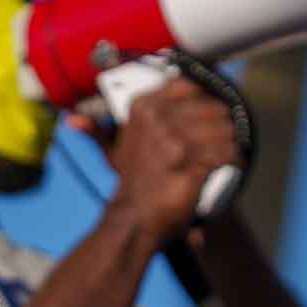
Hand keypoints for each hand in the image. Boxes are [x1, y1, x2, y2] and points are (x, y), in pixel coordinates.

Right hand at [83, 78, 238, 243]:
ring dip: (231, 145)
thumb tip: (73, 121)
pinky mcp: (192, 162)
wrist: (133, 220)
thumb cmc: (132, 184)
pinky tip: (229, 168)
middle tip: (219, 142)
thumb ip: (98, 130)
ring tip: (224, 156)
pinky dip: (234, 163)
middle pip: (215, 108)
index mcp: (143, 108)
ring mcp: (175, 140)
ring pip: (226, 131)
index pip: (190, 85)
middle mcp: (158, 119)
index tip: (206, 116)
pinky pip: (228, 154)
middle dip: (223, 127)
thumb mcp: (115, 150)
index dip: (204, 100)